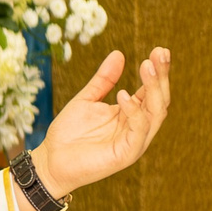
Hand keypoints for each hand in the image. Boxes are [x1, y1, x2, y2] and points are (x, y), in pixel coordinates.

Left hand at [34, 48, 171, 197]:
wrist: (50, 161)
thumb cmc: (68, 133)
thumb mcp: (86, 100)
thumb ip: (103, 80)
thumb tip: (119, 53)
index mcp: (130, 114)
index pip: (151, 91)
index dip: (157, 71)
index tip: (159, 49)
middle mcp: (137, 128)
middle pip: (159, 100)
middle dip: (161, 76)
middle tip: (159, 53)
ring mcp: (134, 142)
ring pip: (156, 114)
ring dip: (153, 89)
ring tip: (146, 66)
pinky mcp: (126, 154)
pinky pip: (138, 131)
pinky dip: (135, 112)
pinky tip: (124, 95)